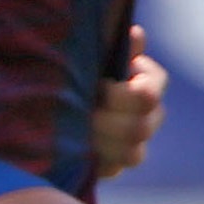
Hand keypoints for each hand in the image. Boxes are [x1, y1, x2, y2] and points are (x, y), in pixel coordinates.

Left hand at [89, 35, 168, 180]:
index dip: (119, 95)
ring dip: (99, 141)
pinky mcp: (116, 165)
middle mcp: (150, 116)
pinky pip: (114, 170)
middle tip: (79, 113)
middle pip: (139, 129)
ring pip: (132, 154)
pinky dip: (93, 160)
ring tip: (75, 130)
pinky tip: (76, 147)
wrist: (52, 98)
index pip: (148, 96)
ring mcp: (137, 144)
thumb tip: (135, 34)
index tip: (96, 85)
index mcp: (149, 84)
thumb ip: (115, 48)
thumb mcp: (93, 56)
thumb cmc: (78, 68)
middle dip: (105, 121)